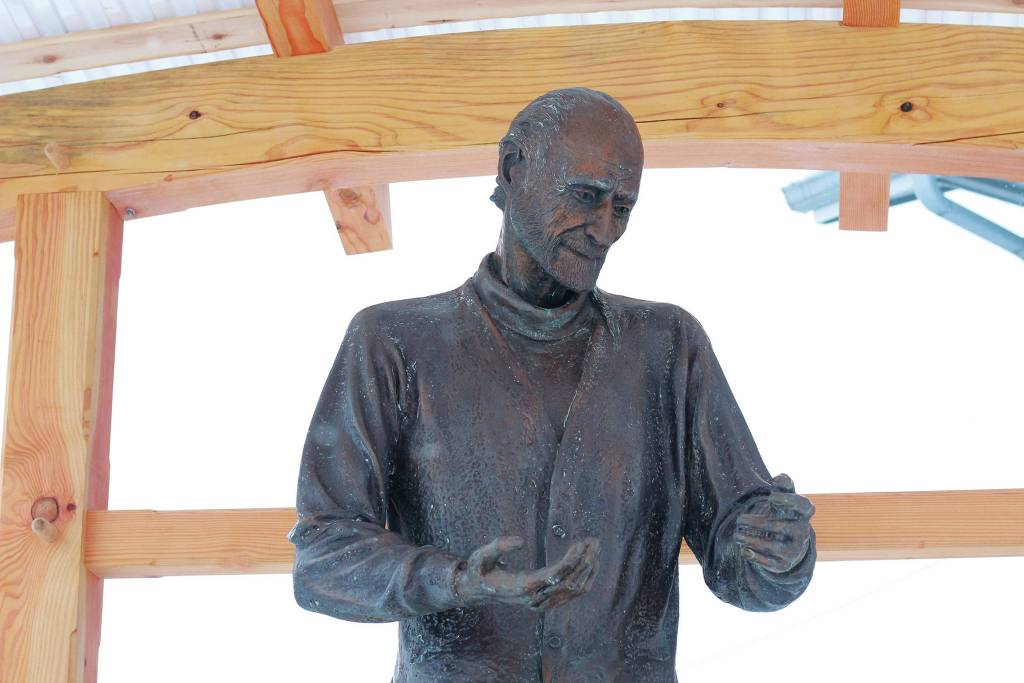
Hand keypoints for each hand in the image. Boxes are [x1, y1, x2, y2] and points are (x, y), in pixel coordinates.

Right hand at [453, 535, 599, 609]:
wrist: (476, 591)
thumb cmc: (478, 570)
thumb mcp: (479, 555)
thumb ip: (498, 546)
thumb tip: (520, 540)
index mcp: (521, 586)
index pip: (554, 575)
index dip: (571, 560)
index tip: (581, 543)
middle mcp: (534, 598)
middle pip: (568, 582)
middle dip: (584, 561)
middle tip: (594, 540)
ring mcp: (541, 603)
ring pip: (573, 590)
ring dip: (587, 569)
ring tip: (595, 547)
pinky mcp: (545, 603)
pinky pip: (570, 595)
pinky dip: (584, 579)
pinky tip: (591, 564)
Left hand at [734, 474, 814, 573]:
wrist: (788, 543)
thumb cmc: (783, 514)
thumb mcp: (784, 499)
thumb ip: (783, 486)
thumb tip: (779, 477)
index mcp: (803, 515)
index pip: (804, 506)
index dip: (789, 500)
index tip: (771, 496)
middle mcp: (802, 533)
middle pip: (779, 527)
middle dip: (756, 523)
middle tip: (740, 519)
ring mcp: (794, 550)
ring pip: (772, 546)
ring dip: (751, 540)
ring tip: (736, 535)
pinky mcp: (784, 565)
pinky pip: (769, 563)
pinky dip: (754, 557)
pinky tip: (744, 550)